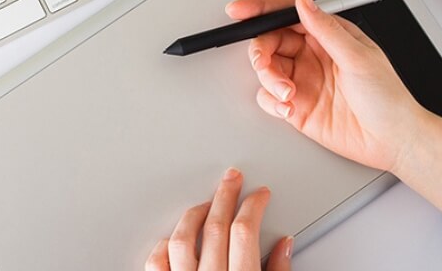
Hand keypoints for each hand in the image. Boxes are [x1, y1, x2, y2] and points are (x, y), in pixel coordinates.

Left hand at [145, 168, 291, 270]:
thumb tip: (284, 245)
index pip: (244, 231)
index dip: (253, 206)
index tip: (260, 194)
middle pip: (215, 227)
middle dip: (226, 196)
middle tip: (232, 179)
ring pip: (182, 239)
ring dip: (195, 215)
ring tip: (207, 203)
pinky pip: (157, 263)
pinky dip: (165, 246)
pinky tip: (176, 236)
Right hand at [225, 0, 434, 173]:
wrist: (392, 140)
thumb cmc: (387, 97)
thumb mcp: (357, 56)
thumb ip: (325, 28)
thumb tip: (303, 1)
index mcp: (328, 35)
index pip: (288, 14)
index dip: (261, 10)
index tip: (241, 11)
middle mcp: (313, 55)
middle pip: (270, 41)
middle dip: (261, 51)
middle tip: (263, 63)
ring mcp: (304, 80)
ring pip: (267, 69)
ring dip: (268, 78)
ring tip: (286, 92)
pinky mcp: (297, 106)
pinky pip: (269, 98)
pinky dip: (271, 101)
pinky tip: (287, 107)